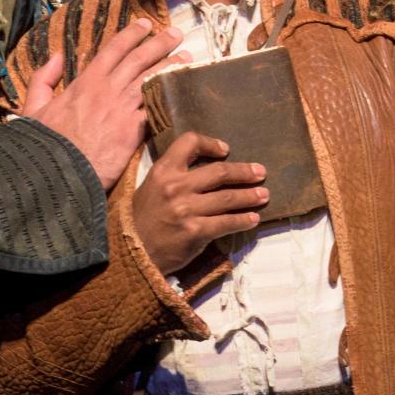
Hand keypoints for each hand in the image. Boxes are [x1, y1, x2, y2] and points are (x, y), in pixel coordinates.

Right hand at [22, 19, 187, 190]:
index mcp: (86, 81)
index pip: (114, 49)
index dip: (132, 34)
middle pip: (139, 58)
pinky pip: (157, 106)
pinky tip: (183, 90)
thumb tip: (56, 57)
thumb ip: (43, 79)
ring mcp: (123, 108)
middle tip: (176, 33)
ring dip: (172, 65)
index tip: (146, 24)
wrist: (56, 171)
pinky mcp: (134, 129)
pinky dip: (171, 95)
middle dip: (160, 43)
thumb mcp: (34, 107)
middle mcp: (108, 89)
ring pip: (153, 78)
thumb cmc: (45, 142)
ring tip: (188, 56)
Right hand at [133, 132, 266, 274]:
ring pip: (227, 198)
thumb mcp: (150, 186)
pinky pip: (226, 223)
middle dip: (243, 172)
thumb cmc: (141, 218)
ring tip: (264, 195)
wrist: (131, 252)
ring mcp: (186, 209)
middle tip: (260, 172)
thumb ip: (173, 174)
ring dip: (250, 196)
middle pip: (219, 172)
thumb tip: (203, 166)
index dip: (210, 143)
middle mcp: (176, 186)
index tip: (226, 150)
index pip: (190, 143)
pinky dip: (243, 220)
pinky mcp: (195, 231)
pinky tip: (253, 219)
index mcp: (163, 170)